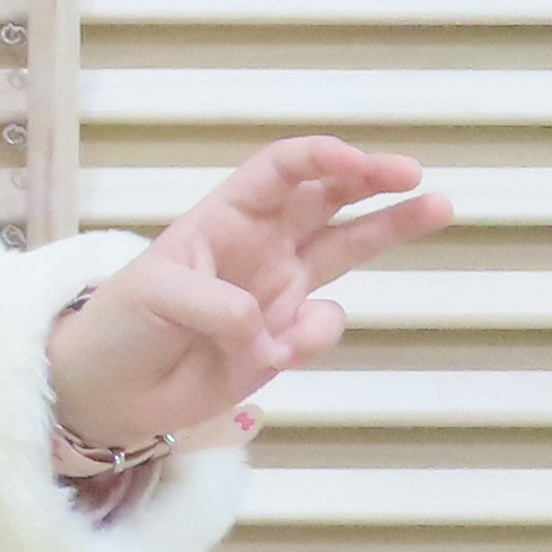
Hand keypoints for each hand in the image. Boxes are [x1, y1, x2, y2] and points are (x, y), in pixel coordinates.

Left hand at [47, 135, 446, 457]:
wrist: (111, 392)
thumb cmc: (121, 323)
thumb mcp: (154, 295)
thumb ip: (214, 304)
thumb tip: (267, 327)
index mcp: (226, 216)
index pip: (281, 171)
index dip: (321, 159)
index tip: (359, 164)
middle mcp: (262, 244)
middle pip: (329, 199)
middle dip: (374, 181)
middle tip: (418, 177)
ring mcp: (279, 290)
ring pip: (349, 249)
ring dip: (391, 228)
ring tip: (440, 208)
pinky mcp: (286, 338)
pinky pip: (322, 327)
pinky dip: (310, 339)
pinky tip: (268, 356)